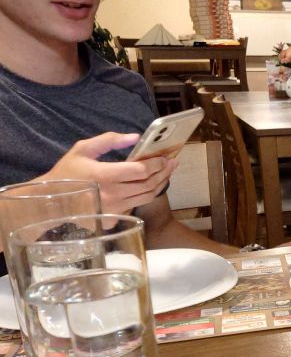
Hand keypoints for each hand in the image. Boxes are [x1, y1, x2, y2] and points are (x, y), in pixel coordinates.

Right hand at [42, 132, 179, 214]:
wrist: (51, 201)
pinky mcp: (112, 220)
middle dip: (164, 172)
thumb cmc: (67, 172)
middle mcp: (112, 195)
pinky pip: (135, 206)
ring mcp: (113, 210)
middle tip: (172, 163)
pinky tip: (148, 186)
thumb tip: (135, 137)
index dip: (157, 164)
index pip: (141, 171)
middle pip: (149, 184)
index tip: (165, 157)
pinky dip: (144, 195)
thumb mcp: (83, 149)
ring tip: (165, 173)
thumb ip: (109, 140)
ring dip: (160, 184)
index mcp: (105, 176)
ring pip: (146, 197)